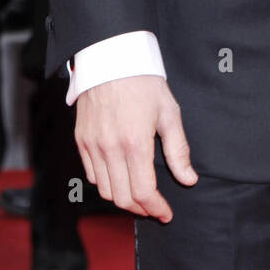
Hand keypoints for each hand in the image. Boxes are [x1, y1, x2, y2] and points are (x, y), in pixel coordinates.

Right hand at [75, 76, 196, 220]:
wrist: (112, 57)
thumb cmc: (144, 82)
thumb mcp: (169, 113)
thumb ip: (178, 150)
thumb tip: (188, 179)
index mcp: (135, 143)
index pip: (143, 192)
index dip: (156, 208)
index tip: (166, 213)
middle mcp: (110, 148)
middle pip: (123, 198)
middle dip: (141, 209)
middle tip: (155, 208)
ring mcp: (92, 145)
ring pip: (105, 190)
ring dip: (123, 199)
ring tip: (140, 195)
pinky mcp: (81, 140)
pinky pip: (92, 175)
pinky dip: (106, 185)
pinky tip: (121, 179)